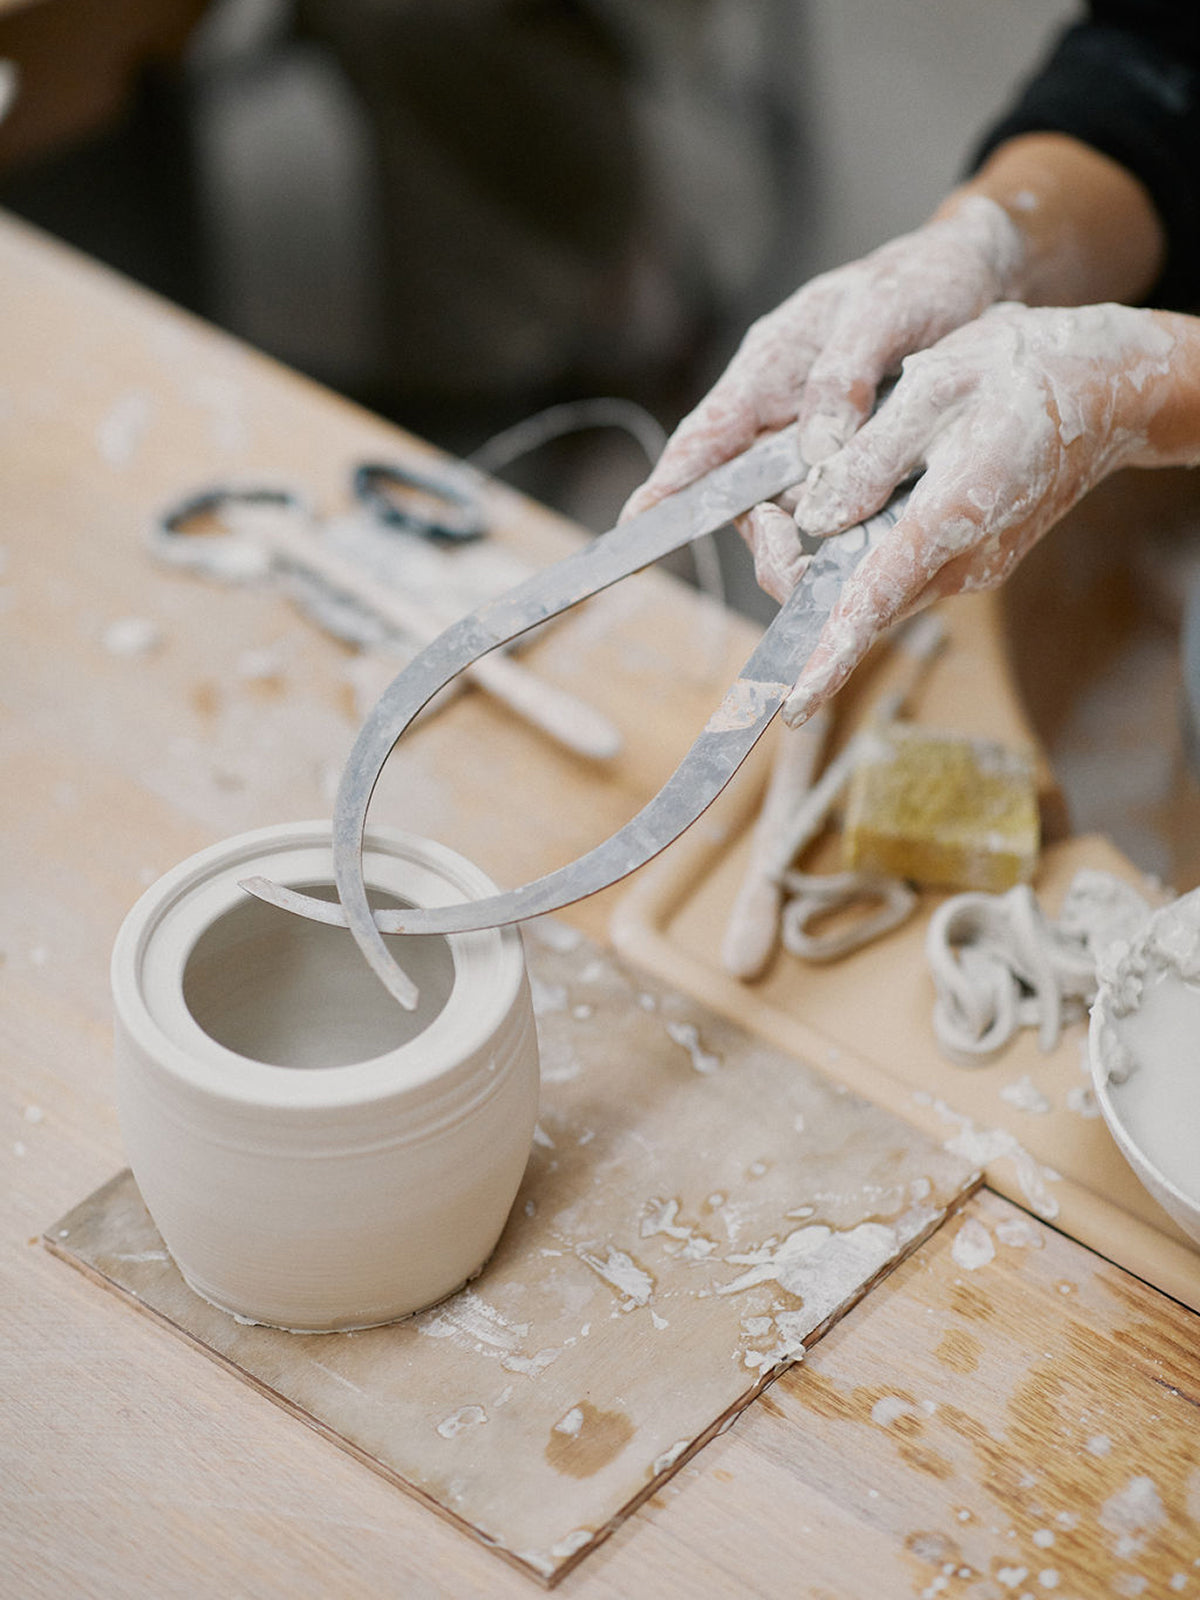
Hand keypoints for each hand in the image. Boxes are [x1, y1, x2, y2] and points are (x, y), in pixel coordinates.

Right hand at [621, 196, 1024, 595]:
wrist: (968, 279)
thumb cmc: (913, 281)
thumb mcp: (880, 313)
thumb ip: (843, 376)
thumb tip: (815, 449)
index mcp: (768, 367)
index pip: (706, 436)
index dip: (669, 484)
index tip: (635, 523)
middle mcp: (779, 414)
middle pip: (744, 492)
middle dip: (763, 537)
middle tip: (790, 561)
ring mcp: (812, 442)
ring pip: (791, 509)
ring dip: (815, 540)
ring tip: (846, 561)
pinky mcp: (851, 462)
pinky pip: (839, 507)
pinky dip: (854, 531)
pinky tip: (880, 549)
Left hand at [778, 301, 1182, 725]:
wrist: (1104, 388)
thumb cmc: (1023, 375)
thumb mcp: (937, 388)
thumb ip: (870, 456)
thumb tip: (816, 516)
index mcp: (948, 521)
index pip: (873, 605)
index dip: (827, 660)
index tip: (793, 706)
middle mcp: (955, 565)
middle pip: (849, 603)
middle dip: (790, 571)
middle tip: (761, 509)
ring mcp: (961, 569)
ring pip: (866, 588)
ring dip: (818, 556)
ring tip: (794, 493)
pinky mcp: (961, 560)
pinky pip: (890, 569)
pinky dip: (852, 546)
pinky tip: (846, 492)